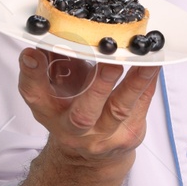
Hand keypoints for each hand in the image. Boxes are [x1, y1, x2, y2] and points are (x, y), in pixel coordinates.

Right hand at [15, 48, 159, 172]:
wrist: (89, 154)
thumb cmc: (70, 110)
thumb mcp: (52, 90)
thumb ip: (50, 62)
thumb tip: (50, 31)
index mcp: (49, 111)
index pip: (34, 94)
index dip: (31, 74)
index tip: (32, 53)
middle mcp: (73, 129)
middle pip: (83, 114)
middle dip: (98, 86)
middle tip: (110, 61)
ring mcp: (103, 136)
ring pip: (120, 110)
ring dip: (134, 82)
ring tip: (146, 60)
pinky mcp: (129, 136)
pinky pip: (142, 106)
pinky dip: (149, 84)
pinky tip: (155, 64)